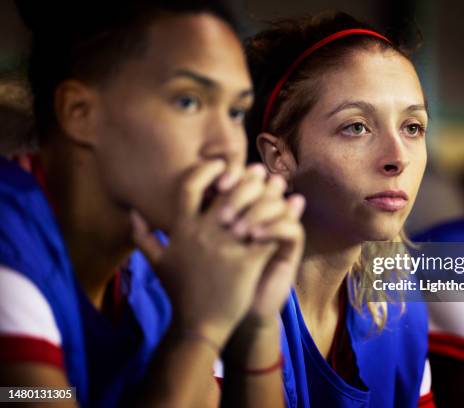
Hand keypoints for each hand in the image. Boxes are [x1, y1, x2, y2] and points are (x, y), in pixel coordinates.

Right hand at [131, 161, 277, 347]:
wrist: (199, 326)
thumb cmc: (181, 293)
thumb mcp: (158, 264)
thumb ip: (143, 236)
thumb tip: (133, 213)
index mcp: (182, 230)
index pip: (189, 187)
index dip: (205, 171)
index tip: (219, 164)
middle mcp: (202, 234)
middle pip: (227, 192)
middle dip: (246, 177)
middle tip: (258, 170)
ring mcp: (225, 247)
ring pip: (252, 208)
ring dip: (268, 195)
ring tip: (276, 189)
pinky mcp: (246, 263)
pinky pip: (268, 234)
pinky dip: (280, 223)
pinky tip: (288, 217)